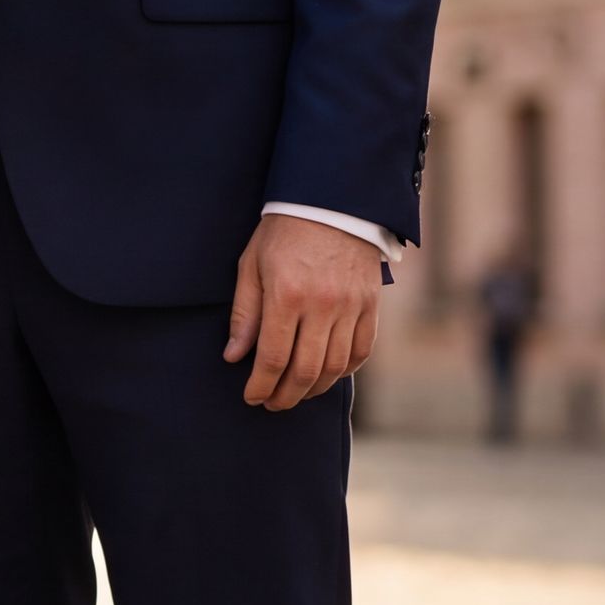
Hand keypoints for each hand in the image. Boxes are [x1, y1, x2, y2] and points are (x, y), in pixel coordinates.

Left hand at [224, 213, 382, 410]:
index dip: (260, 385)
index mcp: (287, 295)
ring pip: (335, 368)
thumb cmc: (283, 232)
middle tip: (272, 403)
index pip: (272, 358)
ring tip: (296, 393)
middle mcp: (322, 305)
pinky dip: (344, 370)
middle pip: (305, 371)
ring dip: (313, 390)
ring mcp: (351, 307)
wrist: (331, 201)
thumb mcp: (251, 265)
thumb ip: (244, 313)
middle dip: (285, 396)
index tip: (251, 397)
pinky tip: (327, 375)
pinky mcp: (370, 305)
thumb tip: (234, 356)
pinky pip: (361, 351)